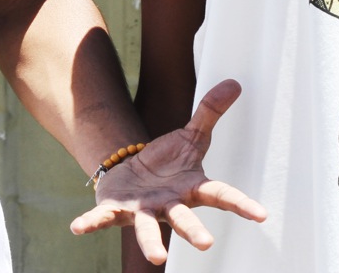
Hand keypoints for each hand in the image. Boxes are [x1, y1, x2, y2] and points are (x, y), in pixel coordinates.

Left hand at [70, 80, 264, 263]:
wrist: (134, 173)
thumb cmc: (168, 162)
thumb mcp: (190, 136)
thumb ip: (210, 112)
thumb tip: (234, 83)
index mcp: (192, 188)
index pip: (221, 195)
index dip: (241, 204)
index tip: (261, 215)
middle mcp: (169, 204)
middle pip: (184, 218)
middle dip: (193, 231)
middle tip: (206, 244)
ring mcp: (142, 209)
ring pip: (148, 227)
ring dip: (151, 242)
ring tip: (156, 257)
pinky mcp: (116, 210)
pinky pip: (102, 218)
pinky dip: (91, 223)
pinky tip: (77, 228)